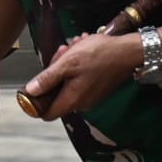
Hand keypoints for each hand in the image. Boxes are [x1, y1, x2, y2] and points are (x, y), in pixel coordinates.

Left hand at [20, 31, 140, 119]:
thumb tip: (30, 91)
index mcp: (72, 100)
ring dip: (67, 65)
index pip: (46, 114)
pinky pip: (80, 80)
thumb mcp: (68, 62)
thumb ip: (48, 78)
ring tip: (75, 46)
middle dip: (55, 73)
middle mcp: (81, 104)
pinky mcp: (97, 89)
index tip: (36, 85)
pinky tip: (83, 50)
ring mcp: (90, 97)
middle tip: (62, 53)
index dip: (37, 102)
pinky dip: (78, 66)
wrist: (130, 52)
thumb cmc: (100, 55)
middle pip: (56, 94)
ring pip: (68, 83)